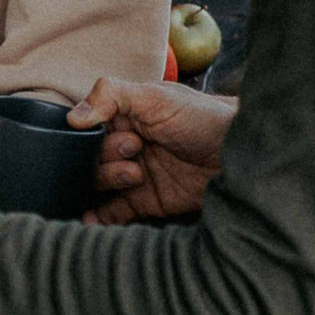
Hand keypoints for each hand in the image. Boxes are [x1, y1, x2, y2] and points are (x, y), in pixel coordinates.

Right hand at [74, 76, 233, 223]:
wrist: (241, 154)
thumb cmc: (202, 118)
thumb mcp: (156, 96)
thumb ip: (112, 95)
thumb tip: (73, 117)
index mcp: (124, 116)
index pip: (87, 128)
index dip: (94, 134)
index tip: (121, 133)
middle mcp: (125, 145)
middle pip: (89, 158)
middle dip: (107, 156)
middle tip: (135, 150)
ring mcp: (134, 174)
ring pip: (98, 184)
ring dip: (107, 181)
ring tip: (135, 175)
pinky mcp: (146, 201)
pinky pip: (113, 212)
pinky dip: (98, 217)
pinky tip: (89, 219)